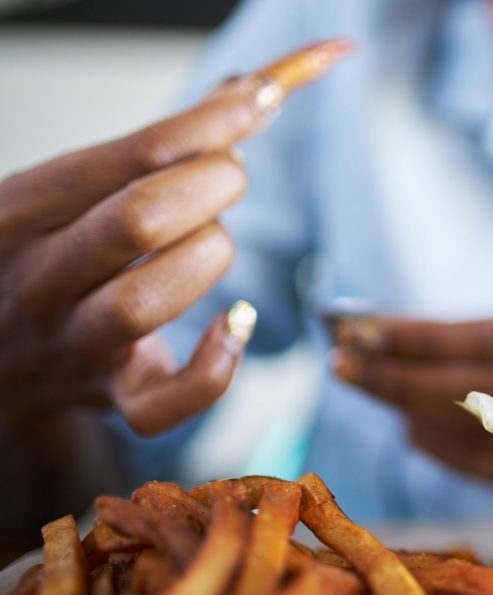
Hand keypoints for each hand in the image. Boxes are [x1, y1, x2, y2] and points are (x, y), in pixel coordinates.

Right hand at [0, 40, 350, 435]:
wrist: (4, 360)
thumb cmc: (57, 255)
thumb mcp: (73, 193)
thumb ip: (149, 151)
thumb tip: (245, 93)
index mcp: (23, 211)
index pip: (129, 156)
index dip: (210, 124)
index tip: (263, 100)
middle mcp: (39, 279)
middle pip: (138, 221)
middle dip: (210, 185)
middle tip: (232, 175)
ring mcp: (74, 344)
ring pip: (148, 300)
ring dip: (210, 255)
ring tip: (215, 238)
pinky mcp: (116, 397)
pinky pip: (170, 400)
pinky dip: (218, 364)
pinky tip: (237, 321)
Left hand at [329, 311, 492, 498]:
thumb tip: (402, 333)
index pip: (477, 337)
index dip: (412, 334)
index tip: (354, 325)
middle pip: (466, 385)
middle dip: (393, 373)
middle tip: (340, 359)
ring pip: (475, 428)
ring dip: (411, 409)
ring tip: (365, 385)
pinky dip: (449, 451)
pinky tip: (412, 433)